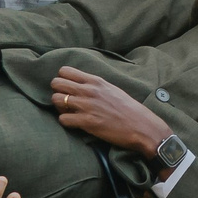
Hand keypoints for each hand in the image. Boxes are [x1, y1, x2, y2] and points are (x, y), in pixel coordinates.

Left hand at [49, 67, 172, 157]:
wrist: (141, 126)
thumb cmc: (129, 109)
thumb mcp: (112, 89)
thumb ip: (95, 85)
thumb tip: (81, 85)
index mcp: (96, 81)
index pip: (65, 71)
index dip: (62, 80)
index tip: (67, 88)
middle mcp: (89, 90)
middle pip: (56, 83)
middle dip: (57, 92)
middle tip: (65, 101)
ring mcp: (87, 106)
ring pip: (56, 100)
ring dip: (59, 107)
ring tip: (69, 112)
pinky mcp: (87, 122)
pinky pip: (63, 119)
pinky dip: (65, 121)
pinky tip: (74, 123)